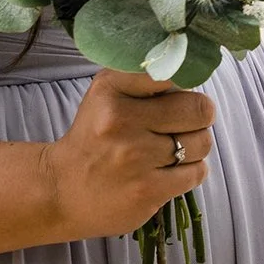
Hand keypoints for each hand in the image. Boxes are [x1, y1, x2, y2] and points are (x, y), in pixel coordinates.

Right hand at [43, 68, 215, 240]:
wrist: (62, 191)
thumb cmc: (95, 136)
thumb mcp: (107, 93)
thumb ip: (146, 77)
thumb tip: (193, 73)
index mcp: (110, 90)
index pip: (174, 74)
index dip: (185, 85)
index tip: (178, 95)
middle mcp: (120, 121)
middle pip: (199, 109)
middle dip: (199, 116)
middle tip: (183, 124)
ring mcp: (134, 158)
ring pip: (202, 142)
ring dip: (194, 146)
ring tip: (172, 150)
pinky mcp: (147, 190)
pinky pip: (197, 172)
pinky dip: (190, 171)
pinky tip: (168, 171)